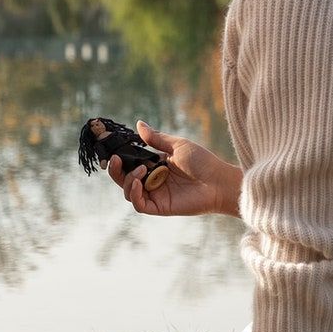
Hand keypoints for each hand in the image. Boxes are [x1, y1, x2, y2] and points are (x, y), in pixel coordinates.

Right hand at [108, 122, 240, 217]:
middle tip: (115, 159)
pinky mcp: (160, 207)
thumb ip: (156, 138)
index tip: (114, 149)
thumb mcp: (177, 145)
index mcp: (156, 166)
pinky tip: (138, 180)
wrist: (218, 180)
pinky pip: (139, 204)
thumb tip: (138, 124)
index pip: (131, 163)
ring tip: (141, 169)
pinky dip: (133, 193)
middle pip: (125, 178)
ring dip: (128, 179)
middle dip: (116, 170)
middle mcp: (153, 181)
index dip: (120, 158)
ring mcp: (156, 195)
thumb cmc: (203, 162)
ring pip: (129, 191)